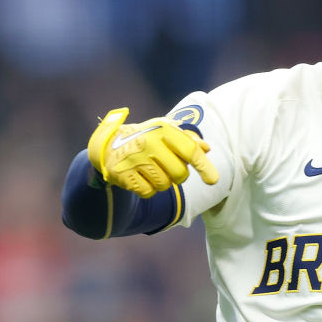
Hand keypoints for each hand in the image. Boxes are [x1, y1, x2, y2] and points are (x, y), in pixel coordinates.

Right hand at [87, 107, 218, 197]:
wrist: (108, 145)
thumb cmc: (145, 138)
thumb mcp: (165, 131)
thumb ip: (187, 140)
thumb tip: (207, 148)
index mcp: (162, 129)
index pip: (190, 150)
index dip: (204, 166)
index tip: (212, 180)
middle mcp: (149, 143)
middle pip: (180, 174)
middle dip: (177, 175)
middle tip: (165, 166)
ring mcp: (134, 159)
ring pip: (165, 185)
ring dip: (162, 182)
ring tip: (150, 169)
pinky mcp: (123, 174)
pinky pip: (148, 192)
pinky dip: (147, 189)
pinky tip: (140, 177)